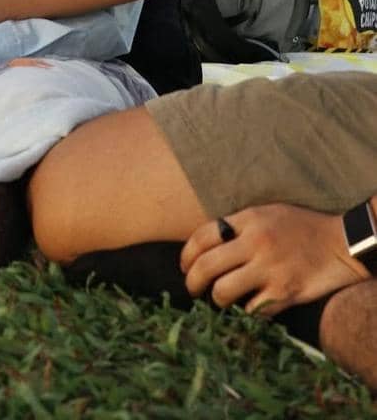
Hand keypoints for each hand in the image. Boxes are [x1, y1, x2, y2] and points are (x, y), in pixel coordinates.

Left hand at [180, 203, 368, 315]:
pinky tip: (249, 307)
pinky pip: (252, 310)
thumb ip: (239, 225)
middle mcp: (256, 243)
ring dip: (217, 300)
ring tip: (219, 300)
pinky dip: (247, 312)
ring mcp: (270, 269)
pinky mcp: (285, 293)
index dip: (186, 255)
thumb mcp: (267, 212)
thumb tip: (207, 243)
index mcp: (249, 219)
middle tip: (192, 289)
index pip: (202, 236)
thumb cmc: (301, 226)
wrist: (341, 242)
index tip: (184, 266)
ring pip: (223, 292)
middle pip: (206, 266)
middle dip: (192, 282)